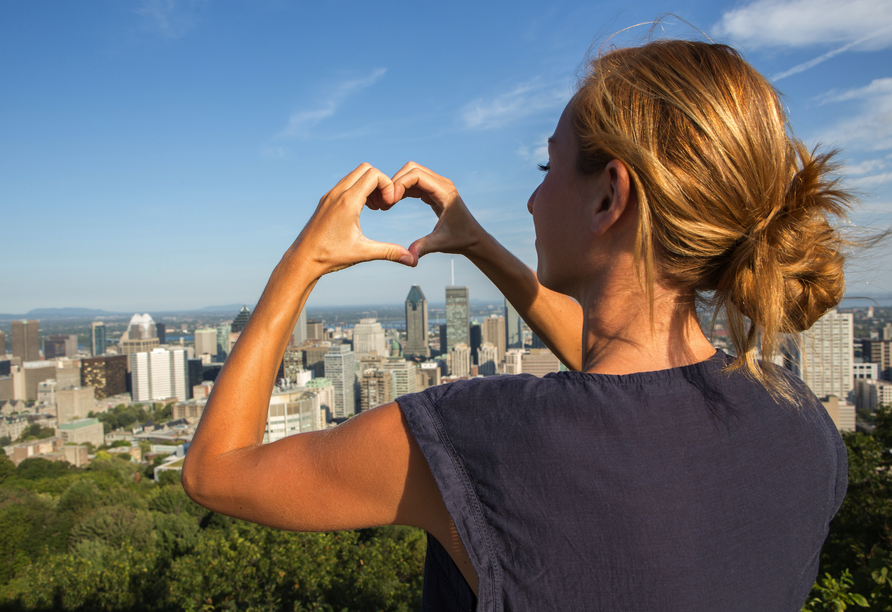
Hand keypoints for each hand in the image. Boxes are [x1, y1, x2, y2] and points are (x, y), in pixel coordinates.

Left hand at [291, 163, 414, 274]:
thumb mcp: (363, 253)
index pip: (374, 174)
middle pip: (366, 169)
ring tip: (375, 207)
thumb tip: (412, 260)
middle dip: (380, 182)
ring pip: (355, 175)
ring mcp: (330, 195)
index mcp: (348, 202)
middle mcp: (337, 193)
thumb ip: (389, 252)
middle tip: (384, 204)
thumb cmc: (330, 256)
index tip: (389, 206)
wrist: (303, 259)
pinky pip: (346, 184)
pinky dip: (358, 190)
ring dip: (369, 186)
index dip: (388, 186)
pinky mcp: (326, 200)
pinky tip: (362, 210)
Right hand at [390, 162, 486, 262]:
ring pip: (412, 173)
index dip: (399, 184)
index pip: (417, 175)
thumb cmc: (460, 240)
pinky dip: (402, 189)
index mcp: (445, 192)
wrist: (473, 239)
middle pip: (412, 169)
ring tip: (386, 203)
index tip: (389, 202)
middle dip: (395, 181)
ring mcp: (438, 185)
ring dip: (397, 184)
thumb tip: (409, 258)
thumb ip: (423, 247)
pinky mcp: (433, 191)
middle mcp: (442, 184)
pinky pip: (414, 182)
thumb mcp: (440, 243)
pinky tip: (393, 203)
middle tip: (385, 202)